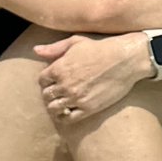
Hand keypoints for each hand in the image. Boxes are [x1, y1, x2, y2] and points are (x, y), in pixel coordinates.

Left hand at [33, 31, 152, 130]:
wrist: (125, 60)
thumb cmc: (101, 48)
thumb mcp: (76, 42)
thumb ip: (54, 48)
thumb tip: (36, 50)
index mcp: (59, 68)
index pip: (42, 80)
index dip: (47, 81)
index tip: (54, 81)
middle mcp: (64, 84)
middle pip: (47, 95)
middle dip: (51, 93)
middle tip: (59, 93)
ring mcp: (76, 97)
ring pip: (54, 108)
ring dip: (56, 106)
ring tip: (62, 104)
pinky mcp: (88, 108)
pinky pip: (69, 118)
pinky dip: (65, 117)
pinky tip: (69, 111)